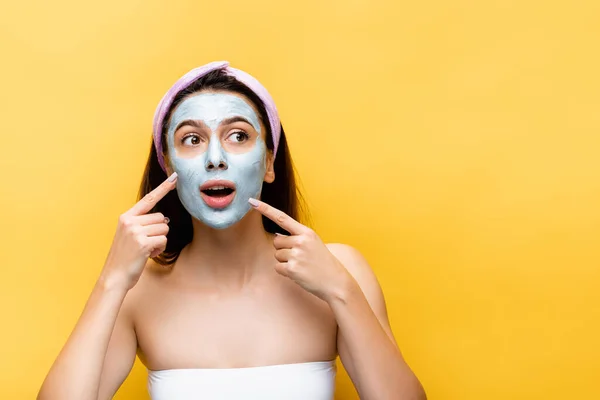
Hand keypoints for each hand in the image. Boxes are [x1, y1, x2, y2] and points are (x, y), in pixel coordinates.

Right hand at [101, 172, 177, 290]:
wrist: (114, 277)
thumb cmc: (124, 257)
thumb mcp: (128, 235)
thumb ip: (143, 224)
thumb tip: (165, 221)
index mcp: (126, 217)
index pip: (149, 199)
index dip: (163, 188)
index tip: (175, 177)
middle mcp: (130, 221)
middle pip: (162, 218)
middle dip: (159, 232)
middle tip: (145, 243)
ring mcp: (135, 231)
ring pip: (164, 229)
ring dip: (160, 241)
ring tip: (145, 249)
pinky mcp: (142, 242)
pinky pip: (164, 240)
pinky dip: (159, 249)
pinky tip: (148, 255)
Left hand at [249, 198, 355, 302]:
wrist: (335, 281)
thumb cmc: (323, 263)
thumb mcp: (314, 243)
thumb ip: (297, 237)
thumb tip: (277, 236)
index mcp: (307, 233)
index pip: (282, 218)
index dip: (266, 210)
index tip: (252, 202)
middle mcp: (301, 241)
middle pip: (276, 241)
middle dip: (284, 250)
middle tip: (300, 257)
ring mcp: (296, 255)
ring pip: (276, 255)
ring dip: (285, 261)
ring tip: (301, 266)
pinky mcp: (292, 268)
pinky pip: (277, 267)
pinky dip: (285, 272)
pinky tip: (298, 273)